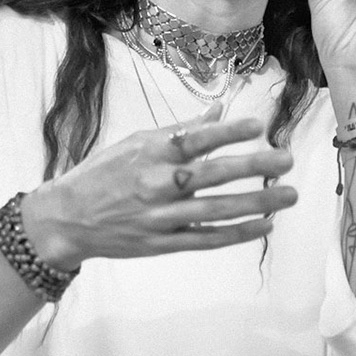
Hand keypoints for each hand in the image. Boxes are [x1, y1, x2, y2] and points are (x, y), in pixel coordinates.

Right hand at [19, 108, 296, 266]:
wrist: (67, 219)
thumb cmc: (102, 174)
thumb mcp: (134, 142)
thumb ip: (179, 130)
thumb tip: (218, 111)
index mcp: (150, 154)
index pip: (195, 140)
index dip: (227, 132)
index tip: (258, 126)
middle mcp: (158, 185)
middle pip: (213, 175)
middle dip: (254, 166)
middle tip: (287, 159)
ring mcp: (162, 217)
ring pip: (217, 210)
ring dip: (257, 202)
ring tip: (288, 194)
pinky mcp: (164, 244)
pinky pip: (208, 238)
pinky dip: (238, 233)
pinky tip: (265, 225)